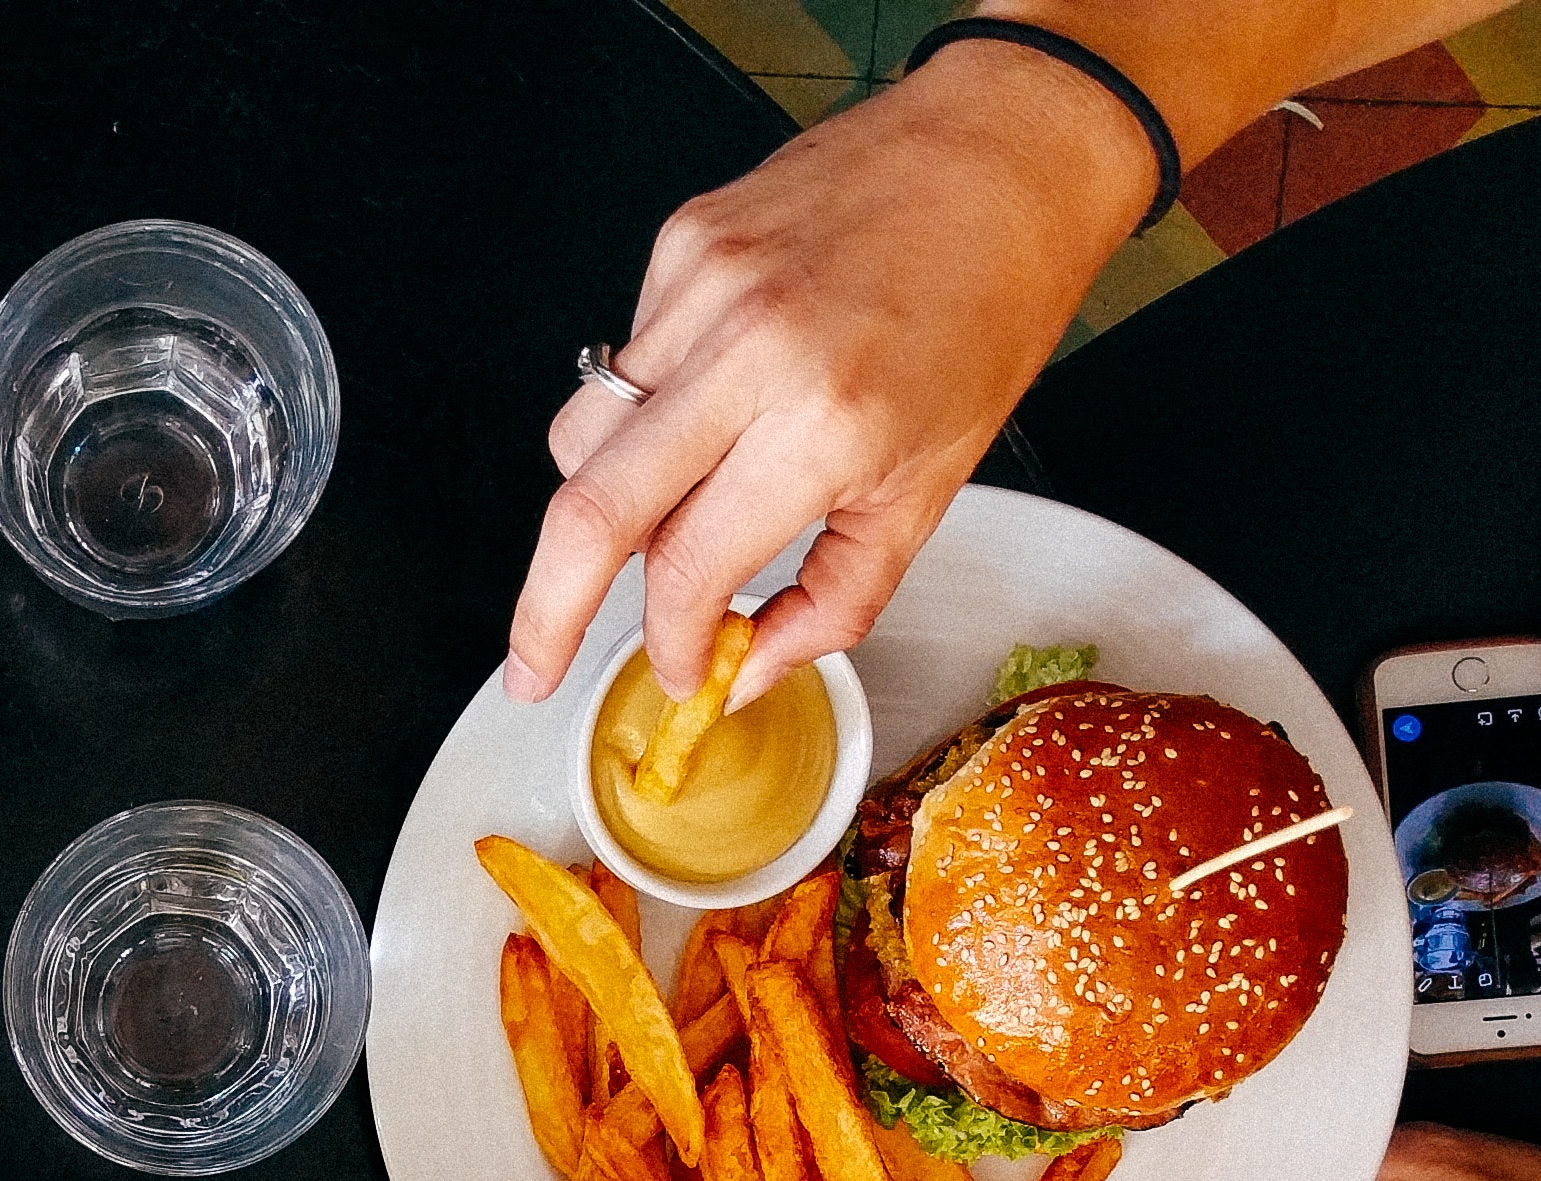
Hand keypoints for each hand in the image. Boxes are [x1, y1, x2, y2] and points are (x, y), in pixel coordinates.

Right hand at [504, 44, 1147, 705]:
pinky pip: (622, 362)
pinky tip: (713, 398)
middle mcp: (750, 348)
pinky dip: (645, 413)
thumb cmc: (989, 307)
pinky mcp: (683, 242)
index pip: (688, 568)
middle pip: (588, 511)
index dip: (670, 642)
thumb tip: (751, 666)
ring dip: (600, 506)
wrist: (1006, 153)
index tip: (680, 666)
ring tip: (662, 514)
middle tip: (534, 667)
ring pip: (581, 439)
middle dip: (545, 613)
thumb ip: (835, 597)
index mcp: (824, 422)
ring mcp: (702, 285)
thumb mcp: (932, 486)